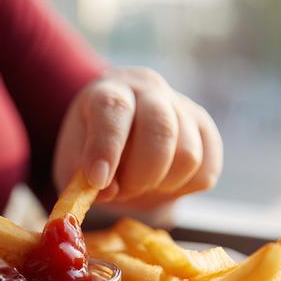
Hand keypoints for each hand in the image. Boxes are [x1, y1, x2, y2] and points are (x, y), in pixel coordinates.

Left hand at [53, 67, 221, 208]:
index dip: (106, 147)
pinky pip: (206, 172)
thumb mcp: (73, 163)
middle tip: (122, 191)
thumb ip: (81, 176)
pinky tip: (162, 183)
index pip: (114, 108)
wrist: (122, 142)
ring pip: (188, 155)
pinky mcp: (206, 133)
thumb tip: (109, 190)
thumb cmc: (93, 152)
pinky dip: (183, 189)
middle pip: (160, 130)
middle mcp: (150, 90)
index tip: (98, 181)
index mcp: (110, 90)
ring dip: (161, 185)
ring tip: (140, 185)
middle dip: (140, 175)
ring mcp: (184, 108)